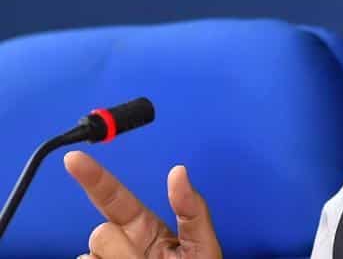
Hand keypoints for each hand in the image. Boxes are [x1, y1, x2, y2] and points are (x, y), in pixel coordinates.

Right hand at [64, 151, 221, 258]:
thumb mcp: (202, 245)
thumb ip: (192, 210)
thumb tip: (179, 172)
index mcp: (146, 228)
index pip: (115, 197)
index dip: (94, 177)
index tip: (73, 158)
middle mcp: (122, 245)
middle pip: (101, 233)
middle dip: (118, 248)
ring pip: (91, 256)